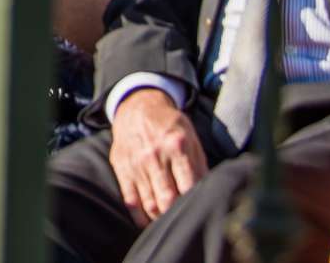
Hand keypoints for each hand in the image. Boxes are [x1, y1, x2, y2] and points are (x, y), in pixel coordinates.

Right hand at [109, 89, 207, 225]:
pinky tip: (148, 222)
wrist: (137, 106)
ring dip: (160, 218)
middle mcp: (154, 155)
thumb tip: (208, 193)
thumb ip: (200, 166)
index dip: (196, 204)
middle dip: (177, 215)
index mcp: (177, 146)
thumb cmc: (170, 125)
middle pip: (168, 200)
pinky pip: (130, 199)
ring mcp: (136, 162)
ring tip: (169, 222)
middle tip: (185, 221)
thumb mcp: (191, 138)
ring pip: (149, 203)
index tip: (201, 212)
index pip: (189, 187)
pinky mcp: (121, 167)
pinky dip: (139, 217)